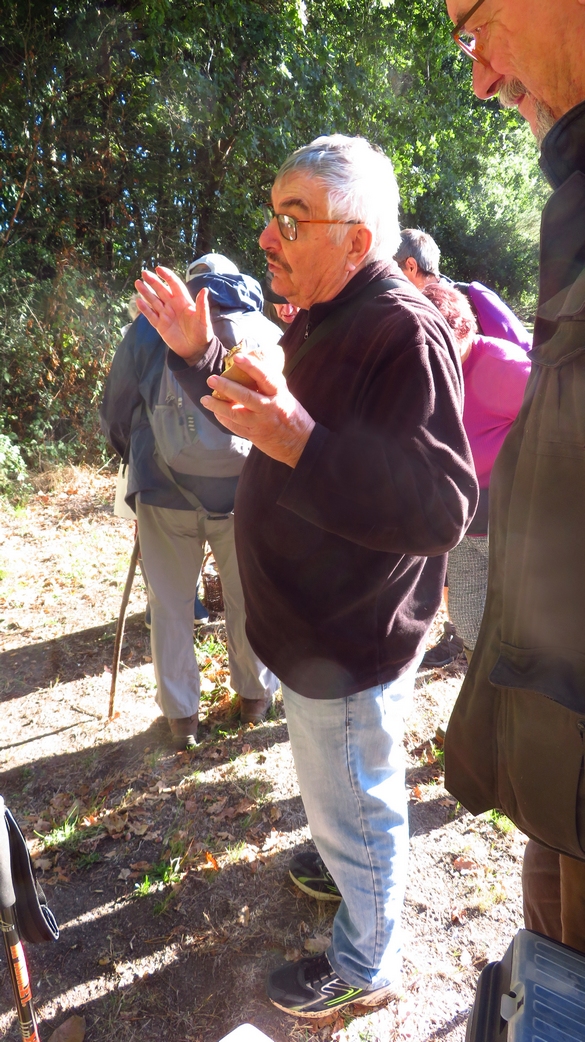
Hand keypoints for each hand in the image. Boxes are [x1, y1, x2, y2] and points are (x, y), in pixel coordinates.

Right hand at [134, 266, 212, 363]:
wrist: (196, 350)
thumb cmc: (203, 334)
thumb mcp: (204, 320)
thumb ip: (202, 306)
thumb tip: (205, 290)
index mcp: (184, 301)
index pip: (174, 285)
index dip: (167, 276)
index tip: (159, 269)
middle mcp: (173, 306)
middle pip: (161, 290)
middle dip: (153, 281)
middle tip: (144, 273)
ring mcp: (166, 315)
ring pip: (154, 301)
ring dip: (146, 292)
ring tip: (138, 283)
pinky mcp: (161, 326)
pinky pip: (151, 316)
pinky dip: (145, 309)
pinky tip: (139, 301)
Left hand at [201, 351, 314, 467]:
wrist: (300, 443)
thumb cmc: (292, 415)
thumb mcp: (285, 396)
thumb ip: (269, 385)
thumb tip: (252, 366)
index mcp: (279, 394)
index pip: (265, 377)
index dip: (251, 366)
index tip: (237, 357)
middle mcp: (269, 408)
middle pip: (245, 396)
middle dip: (226, 387)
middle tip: (212, 379)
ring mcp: (260, 423)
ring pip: (235, 413)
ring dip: (218, 406)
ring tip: (205, 399)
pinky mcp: (254, 435)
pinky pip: (235, 427)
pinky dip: (223, 419)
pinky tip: (215, 412)